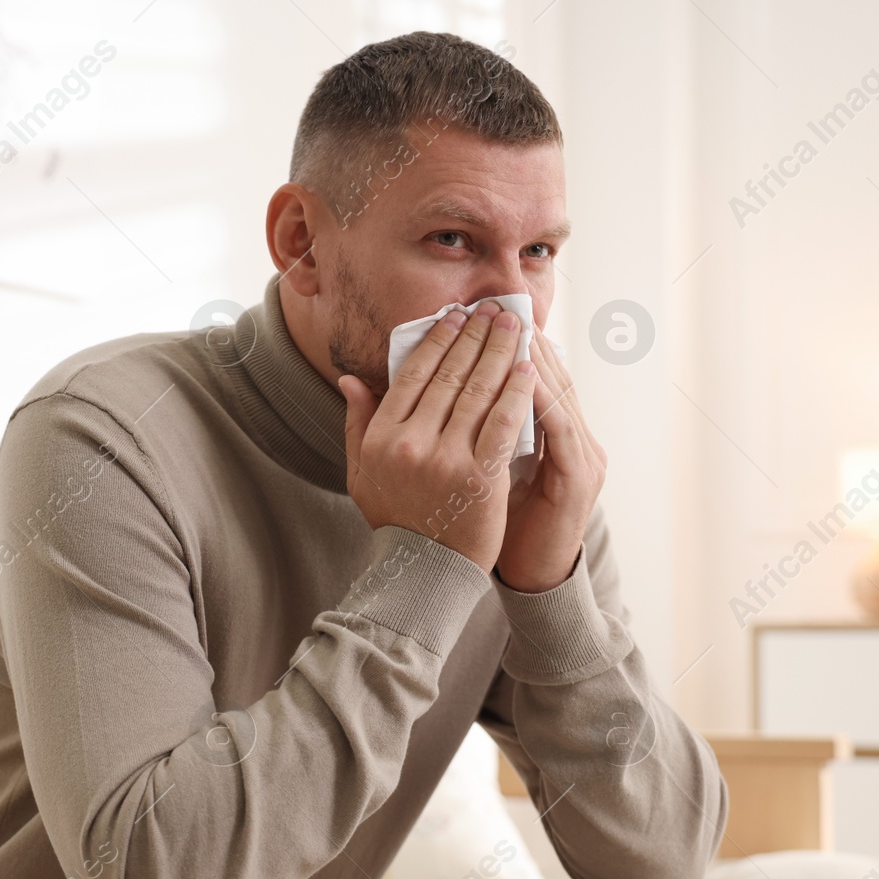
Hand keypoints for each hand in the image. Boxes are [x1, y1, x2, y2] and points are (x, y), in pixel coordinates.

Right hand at [338, 301, 537, 574]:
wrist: (425, 570)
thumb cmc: (396, 519)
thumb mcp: (362, 472)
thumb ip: (358, 423)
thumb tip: (350, 379)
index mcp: (382, 437)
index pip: (414, 374)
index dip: (439, 340)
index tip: (457, 315)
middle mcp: (411, 444)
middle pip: (450, 376)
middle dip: (475, 335)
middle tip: (493, 308)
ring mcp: (446, 460)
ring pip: (478, 392)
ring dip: (499, 352)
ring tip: (515, 326)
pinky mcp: (480, 477)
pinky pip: (503, 424)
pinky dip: (516, 393)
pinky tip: (528, 368)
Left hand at [495, 328, 606, 592]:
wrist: (533, 575)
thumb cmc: (505, 523)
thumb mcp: (491, 467)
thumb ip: (479, 429)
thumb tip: (447, 392)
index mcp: (557, 433)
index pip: (536, 376)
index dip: (510, 345)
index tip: (479, 315)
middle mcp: (576, 437)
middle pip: (552, 375)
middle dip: (522, 340)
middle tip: (495, 308)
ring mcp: (583, 455)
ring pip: (560, 393)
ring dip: (535, 359)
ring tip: (507, 329)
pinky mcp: (579, 478)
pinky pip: (561, 430)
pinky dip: (541, 400)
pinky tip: (518, 378)